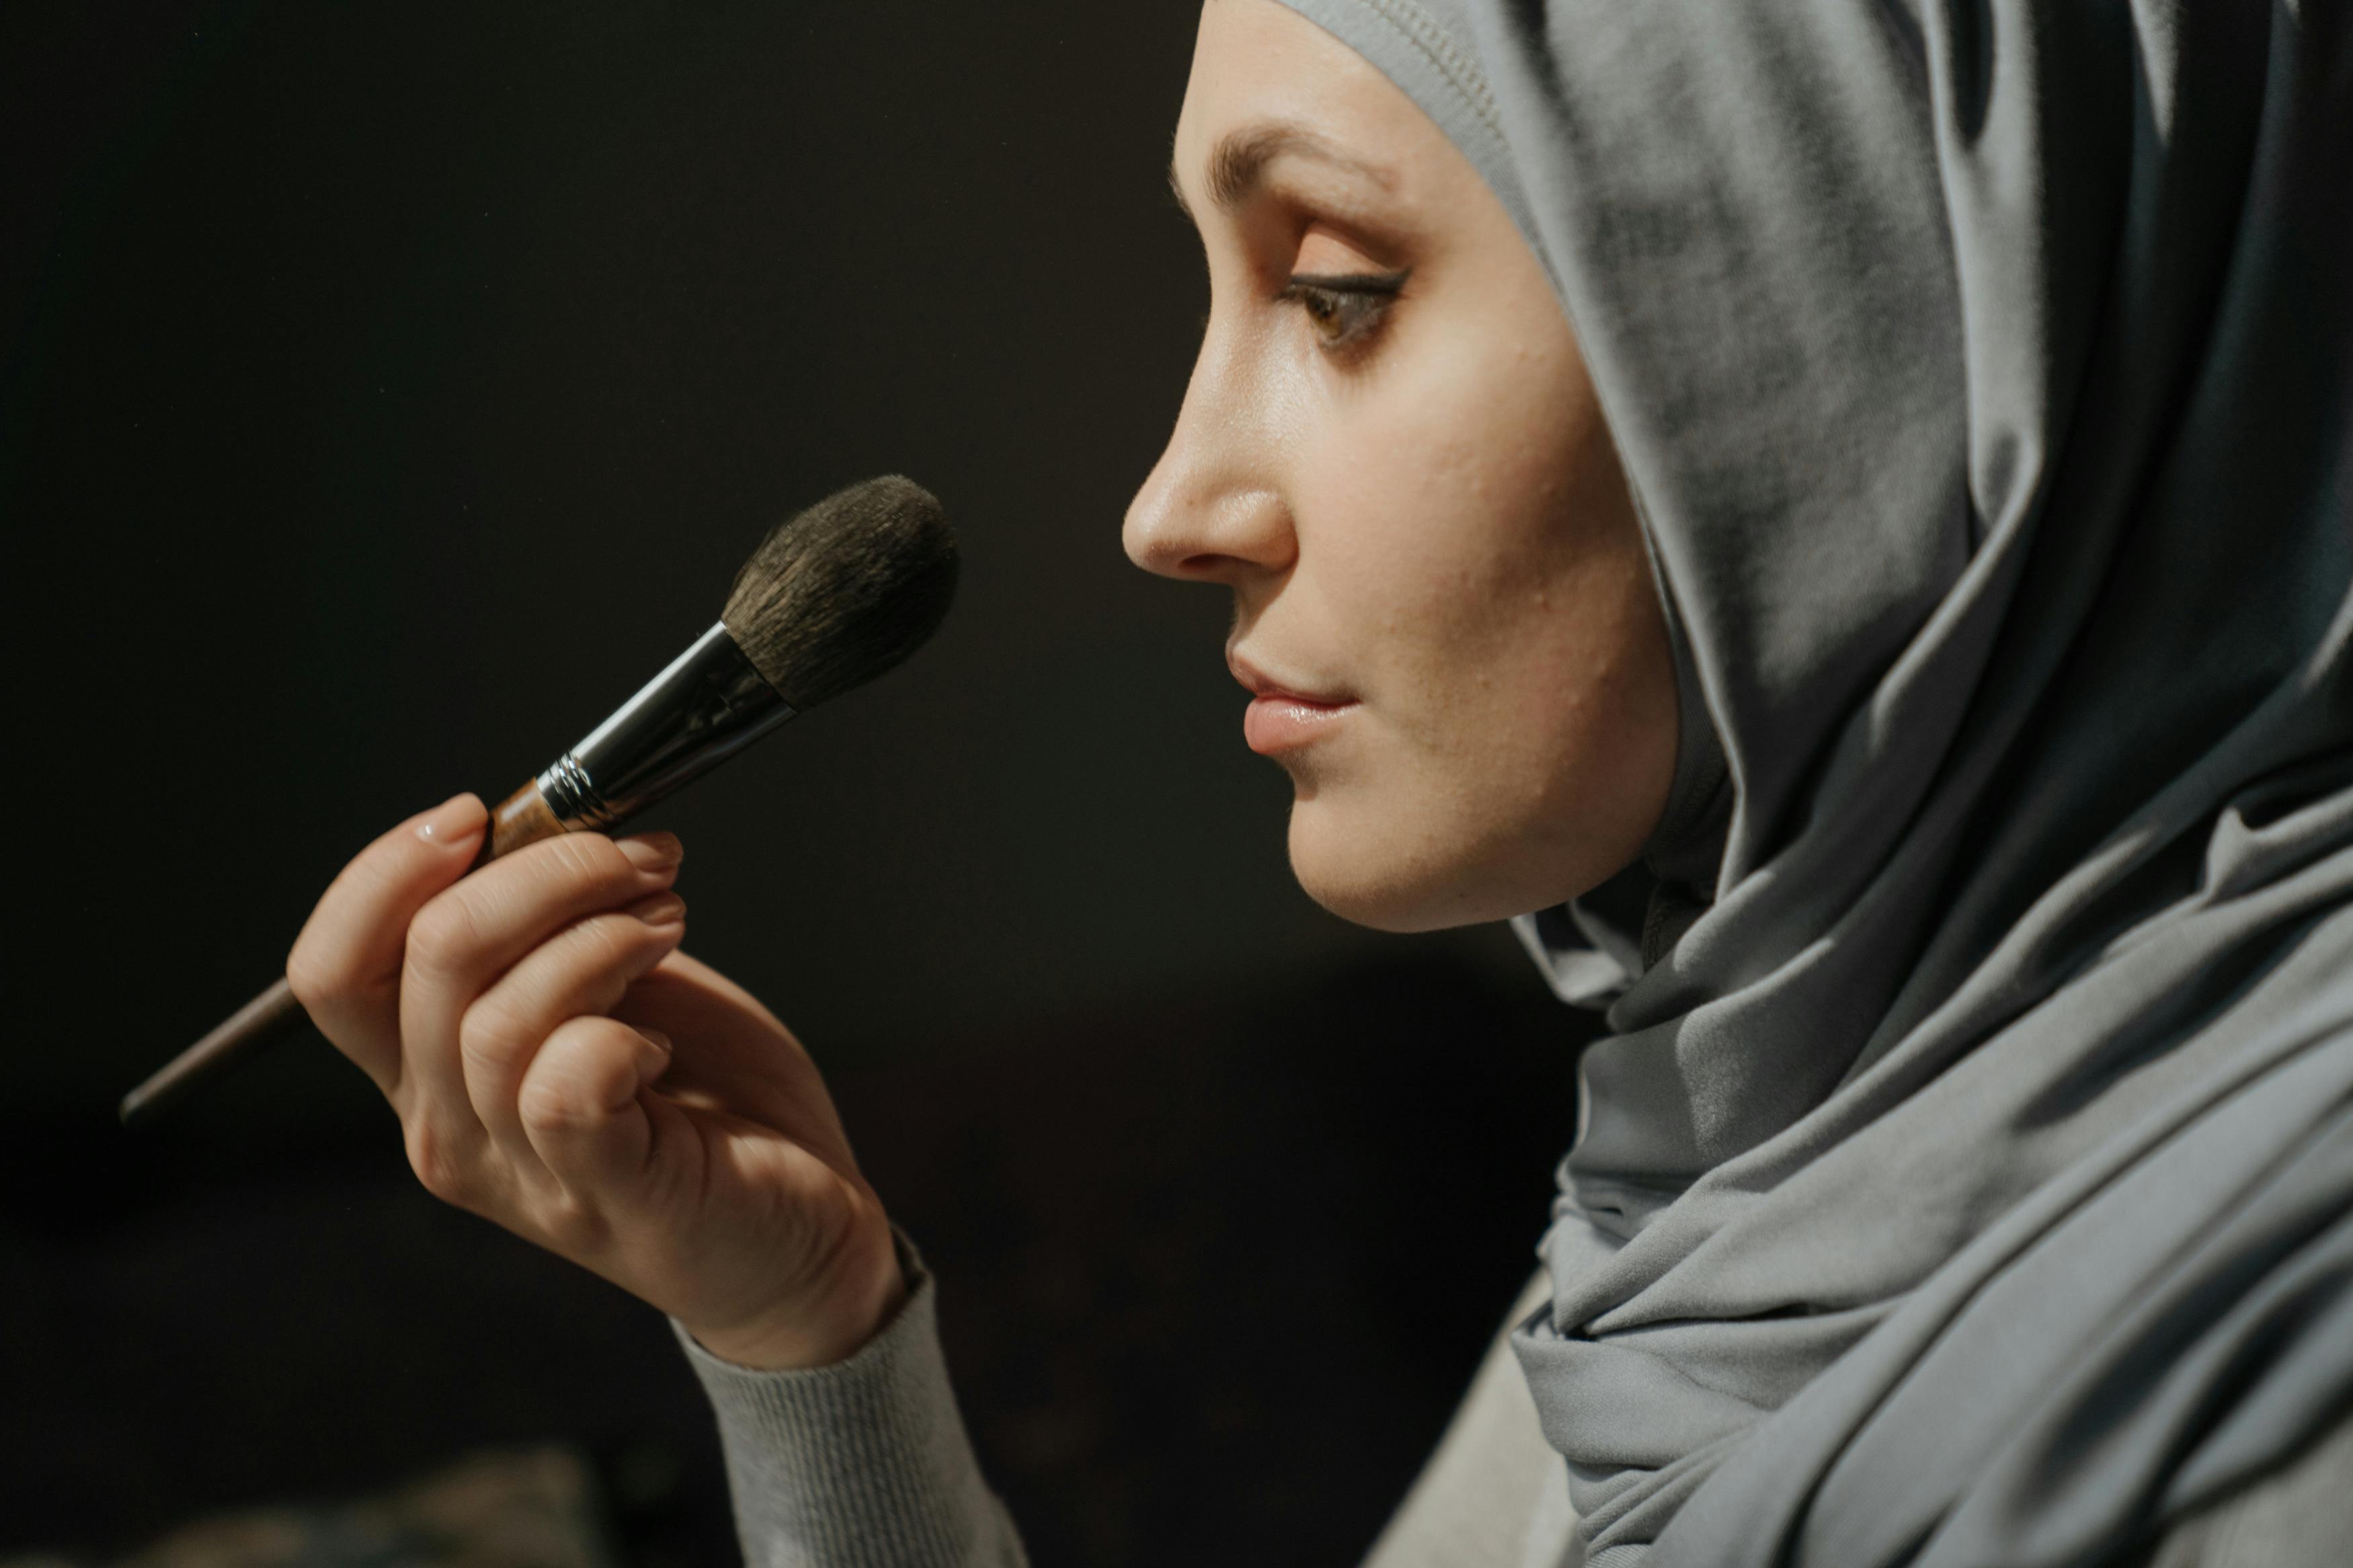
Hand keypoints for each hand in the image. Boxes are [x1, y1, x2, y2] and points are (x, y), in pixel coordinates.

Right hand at [286, 792, 904, 1368]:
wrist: (798, 1230)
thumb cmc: (703, 1094)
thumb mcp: (610, 985)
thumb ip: (550, 926)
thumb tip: (544, 819)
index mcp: (426, 1072)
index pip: (332, 967)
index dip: (388, 871)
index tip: (483, 812)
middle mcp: (446, 1130)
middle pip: (428, 957)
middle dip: (548, 867)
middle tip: (642, 859)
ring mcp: (518, 1173)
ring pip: (499, 1014)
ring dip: (602, 932)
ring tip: (670, 921)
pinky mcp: (603, 1194)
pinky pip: (568, 1081)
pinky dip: (623, 1030)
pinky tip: (665, 1041)